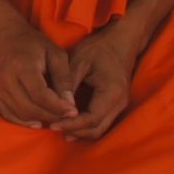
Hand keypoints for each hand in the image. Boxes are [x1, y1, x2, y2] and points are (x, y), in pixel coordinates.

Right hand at [0, 21, 76, 129]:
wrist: (4, 35)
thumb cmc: (33, 43)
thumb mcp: (55, 54)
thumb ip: (64, 79)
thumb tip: (70, 104)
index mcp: (23, 67)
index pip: (40, 95)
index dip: (58, 107)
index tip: (73, 111)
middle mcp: (7, 79)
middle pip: (30, 108)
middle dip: (52, 115)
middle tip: (67, 115)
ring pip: (20, 114)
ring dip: (40, 119)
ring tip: (55, 117)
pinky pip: (8, 115)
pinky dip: (23, 122)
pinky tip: (37, 122)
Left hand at [50, 21, 143, 139]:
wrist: (120, 42)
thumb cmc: (98, 49)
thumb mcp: (79, 61)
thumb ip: (69, 84)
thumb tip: (57, 104)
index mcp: (111, 92)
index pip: (91, 118)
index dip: (71, 124)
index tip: (53, 124)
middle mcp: (119, 103)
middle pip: (97, 128)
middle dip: (74, 131)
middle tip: (52, 127)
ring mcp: (120, 105)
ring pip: (100, 128)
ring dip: (80, 131)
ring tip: (58, 127)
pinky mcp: (116, 104)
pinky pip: (102, 122)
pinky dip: (86, 126)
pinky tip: (70, 124)